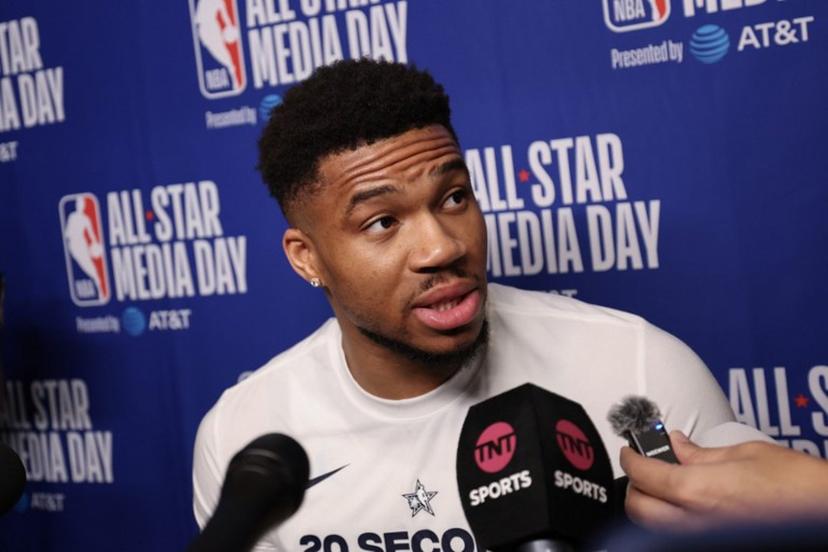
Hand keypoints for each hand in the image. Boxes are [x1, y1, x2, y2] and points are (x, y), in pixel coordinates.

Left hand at [620, 430, 827, 530]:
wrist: (826, 512)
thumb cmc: (800, 487)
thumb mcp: (746, 453)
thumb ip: (702, 452)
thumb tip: (677, 444)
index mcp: (697, 490)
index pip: (642, 474)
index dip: (630, 457)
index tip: (629, 449)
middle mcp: (695, 521)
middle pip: (638, 508)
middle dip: (634, 485)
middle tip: (642, 466)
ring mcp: (705, 537)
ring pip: (655, 526)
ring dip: (651, 504)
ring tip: (662, 484)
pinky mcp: (717, 545)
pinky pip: (679, 534)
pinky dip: (672, 519)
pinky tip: (686, 504)